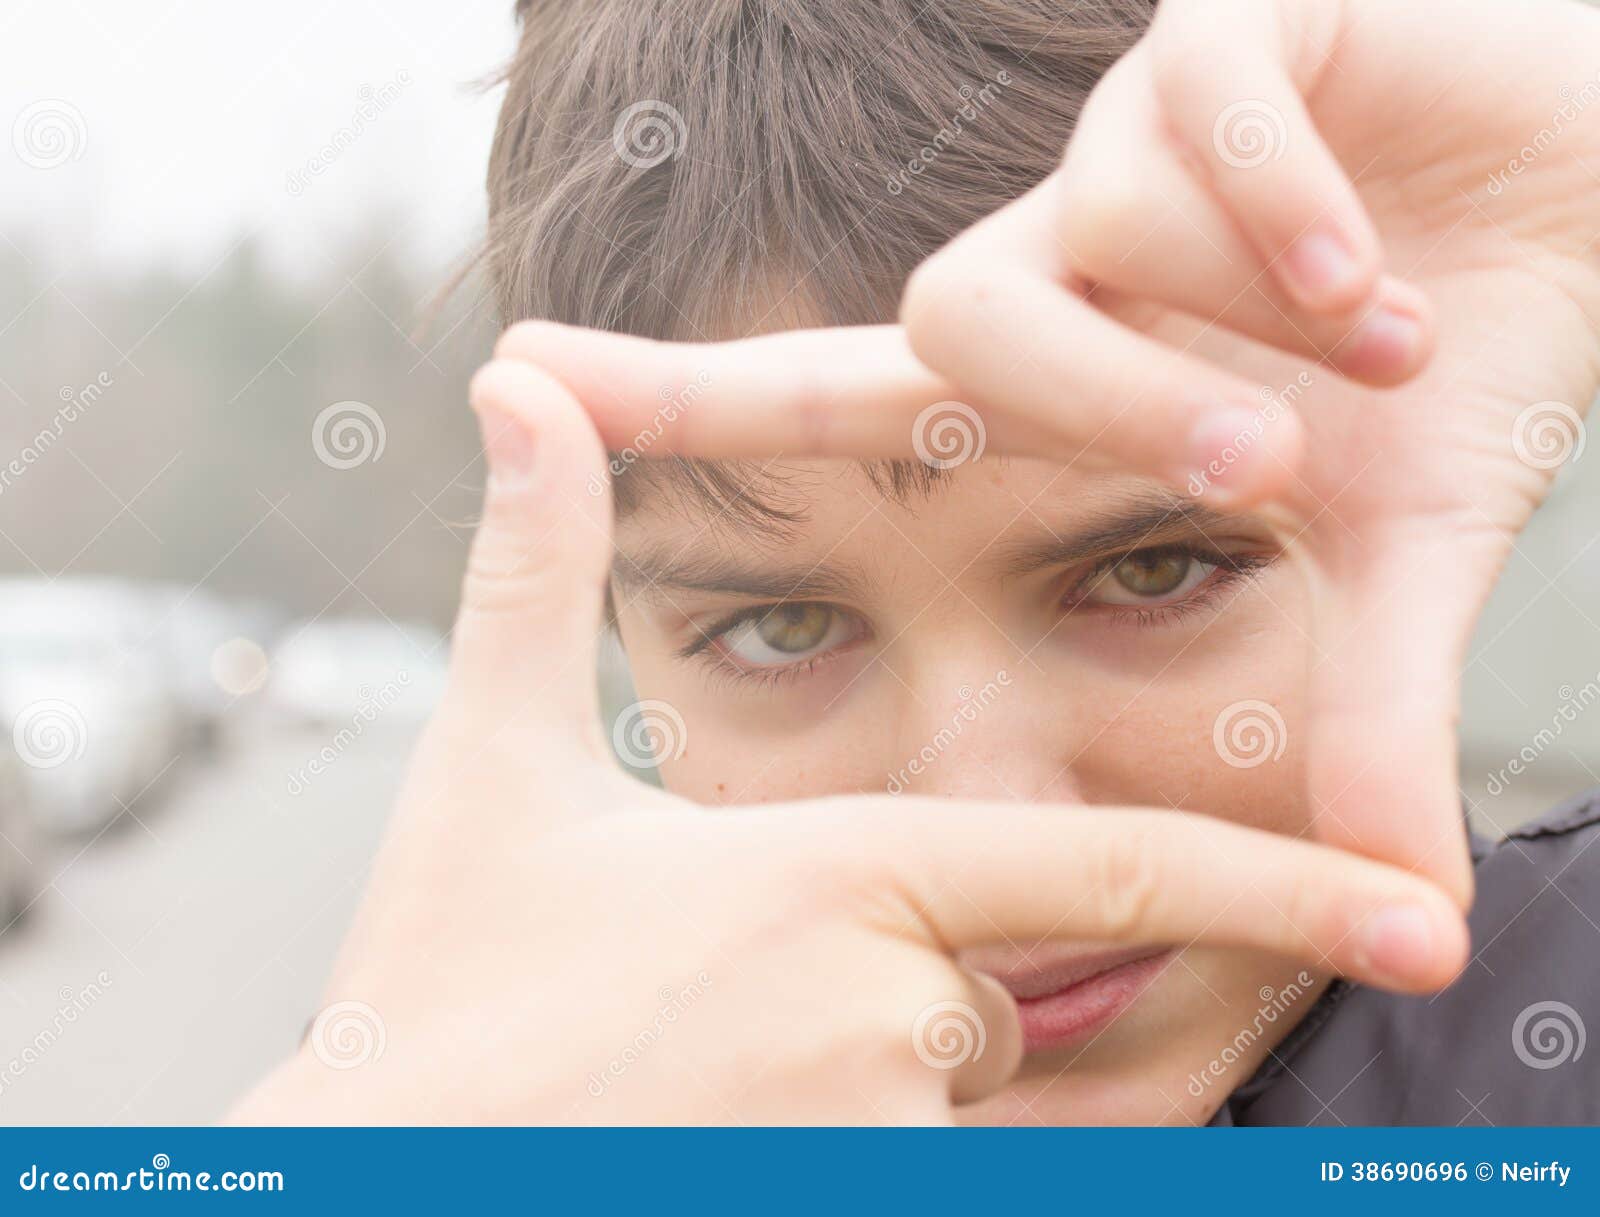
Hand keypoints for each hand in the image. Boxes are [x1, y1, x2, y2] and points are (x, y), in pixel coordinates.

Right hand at [231, 361, 1465, 1124]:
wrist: (379, 1176)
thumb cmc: (436, 986)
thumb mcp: (489, 767)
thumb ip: (531, 568)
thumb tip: (514, 384)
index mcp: (830, 876)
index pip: (1100, 867)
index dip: (1275, 883)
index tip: (1412, 908)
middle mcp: (881, 1015)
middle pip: (985, 984)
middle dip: (897, 977)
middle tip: (722, 1002)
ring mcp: (874, 1140)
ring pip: (945, 1084)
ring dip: (861, 1066)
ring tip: (697, 1070)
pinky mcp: (860, 1206)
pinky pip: (918, 1161)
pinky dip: (851, 1132)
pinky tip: (719, 1120)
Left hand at [495, 0, 1599, 902]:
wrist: (1580, 198)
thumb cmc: (1453, 364)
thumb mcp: (1396, 554)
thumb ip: (1368, 708)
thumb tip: (1409, 901)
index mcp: (1058, 374)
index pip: (826, 391)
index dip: (674, 393)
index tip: (516, 375)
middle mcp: (1062, 254)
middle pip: (960, 322)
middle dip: (1111, 402)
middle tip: (1267, 458)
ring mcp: (1130, 144)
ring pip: (1090, 221)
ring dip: (1236, 309)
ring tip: (1390, 342)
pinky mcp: (1228, 30)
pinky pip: (1202, 98)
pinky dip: (1289, 191)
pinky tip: (1379, 258)